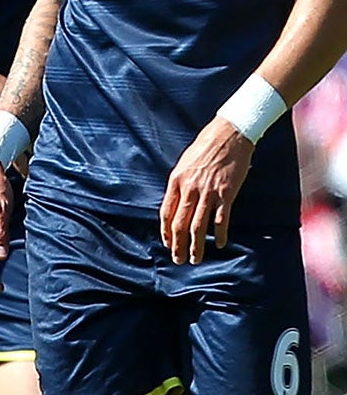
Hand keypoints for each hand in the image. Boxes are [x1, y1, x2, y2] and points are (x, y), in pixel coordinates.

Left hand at [161, 118, 254, 264]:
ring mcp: (208, 192)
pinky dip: (218, 234)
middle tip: (178, 260)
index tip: (168, 243)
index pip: (166, 213)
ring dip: (195, 246)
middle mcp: (189, 189)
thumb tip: (177, 203)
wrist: (229, 134)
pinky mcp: (226, 192)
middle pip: (179, 224)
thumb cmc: (206, 147)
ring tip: (195, 259)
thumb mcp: (184, 164)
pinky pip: (221, 218)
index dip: (165, 232)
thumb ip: (180, 184)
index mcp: (175, 181)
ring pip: (198, 226)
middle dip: (177, 245)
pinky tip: (218, 244)